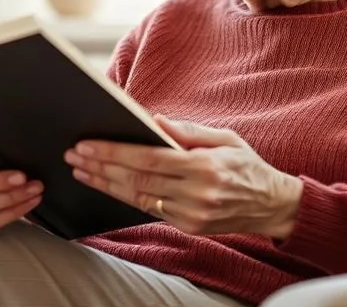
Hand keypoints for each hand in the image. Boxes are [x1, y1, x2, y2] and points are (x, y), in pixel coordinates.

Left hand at [63, 115, 302, 237]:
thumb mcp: (225, 138)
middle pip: (137, 180)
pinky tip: (108, 185)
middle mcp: (197, 194)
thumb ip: (188, 130)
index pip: (149, 159)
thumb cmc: (247, 165)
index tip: (87, 145)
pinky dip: (126, 196)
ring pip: (139, 198)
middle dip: (101, 167)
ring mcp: (192, 214)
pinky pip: (151, 210)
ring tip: (81, 171)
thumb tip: (153, 119)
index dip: (114, 152)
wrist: (273, 205)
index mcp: (205, 166)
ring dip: (106, 184)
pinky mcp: (189, 227)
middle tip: (74, 156)